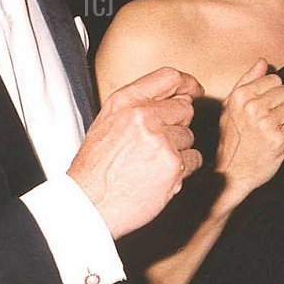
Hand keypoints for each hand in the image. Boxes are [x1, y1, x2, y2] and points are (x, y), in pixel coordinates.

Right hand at [70, 67, 203, 238]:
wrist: (89, 205)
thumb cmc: (95, 168)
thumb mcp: (106, 123)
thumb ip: (138, 106)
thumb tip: (179, 98)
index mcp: (125, 102)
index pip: (168, 77)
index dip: (187, 83)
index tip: (194, 90)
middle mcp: (143, 116)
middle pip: (185, 109)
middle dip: (177, 125)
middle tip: (157, 144)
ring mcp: (160, 140)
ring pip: (189, 136)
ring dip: (177, 150)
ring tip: (151, 164)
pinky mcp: (173, 165)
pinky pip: (194, 159)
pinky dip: (182, 169)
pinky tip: (160, 176)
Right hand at [213, 59, 283, 213]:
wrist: (231, 173)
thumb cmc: (232, 140)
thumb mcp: (230, 107)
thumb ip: (247, 81)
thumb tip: (263, 61)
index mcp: (241, 96)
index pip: (274, 79)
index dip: (273, 92)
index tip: (265, 105)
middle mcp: (253, 108)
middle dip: (282, 104)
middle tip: (270, 118)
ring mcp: (267, 124)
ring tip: (273, 129)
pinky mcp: (279, 140)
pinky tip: (277, 139)